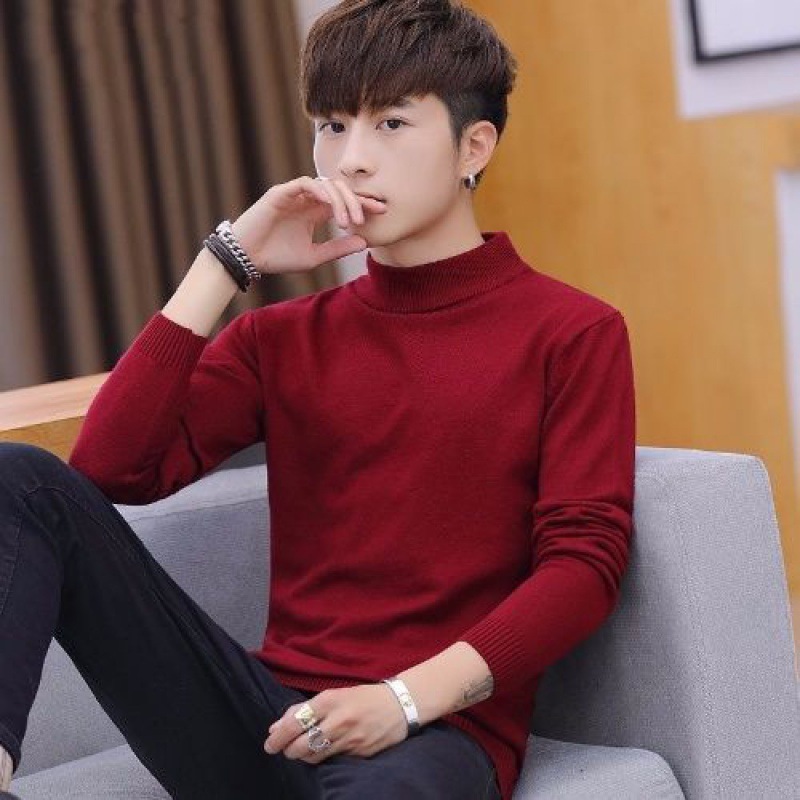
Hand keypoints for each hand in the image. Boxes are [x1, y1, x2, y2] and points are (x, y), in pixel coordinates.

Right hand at [230, 176, 387, 275]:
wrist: (247, 258)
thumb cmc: (277, 257)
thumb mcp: (314, 256)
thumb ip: (338, 249)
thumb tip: (364, 242)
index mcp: (315, 212)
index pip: (344, 201)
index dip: (364, 203)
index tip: (383, 211)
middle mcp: (307, 200)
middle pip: (339, 190)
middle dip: (357, 200)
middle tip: (367, 218)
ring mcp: (294, 194)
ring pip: (326, 185)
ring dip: (340, 201)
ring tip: (348, 222)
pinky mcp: (281, 193)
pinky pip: (306, 183)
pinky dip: (320, 192)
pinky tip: (330, 206)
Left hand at [263, 684, 408, 763]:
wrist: (400, 704)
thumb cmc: (363, 697)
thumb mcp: (334, 694)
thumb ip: (305, 709)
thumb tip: (276, 727)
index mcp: (330, 700)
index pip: (295, 722)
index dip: (278, 736)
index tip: (269, 743)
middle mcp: (339, 720)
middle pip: (301, 746)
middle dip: (288, 750)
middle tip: (285, 749)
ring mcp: (350, 739)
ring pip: (314, 757)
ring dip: (304, 756)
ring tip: (303, 749)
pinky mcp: (359, 753)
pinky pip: (332, 760)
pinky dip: (323, 758)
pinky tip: (324, 751)